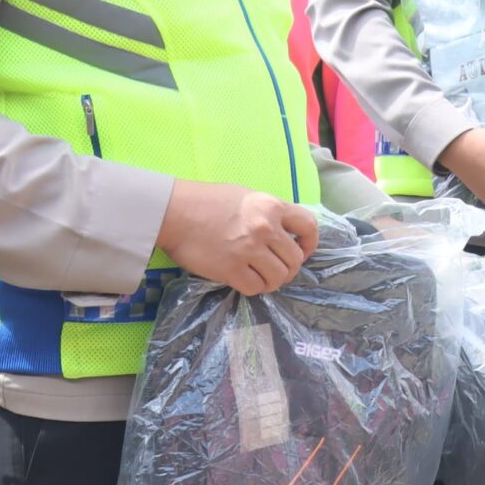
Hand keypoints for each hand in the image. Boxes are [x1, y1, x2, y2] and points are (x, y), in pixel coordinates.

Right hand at [159, 180, 320, 295]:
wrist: (173, 212)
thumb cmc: (206, 200)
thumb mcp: (246, 195)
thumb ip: (268, 212)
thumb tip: (283, 230)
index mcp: (272, 206)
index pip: (309, 226)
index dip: (310, 243)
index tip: (303, 250)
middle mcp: (265, 228)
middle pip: (295, 259)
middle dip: (289, 268)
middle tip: (275, 269)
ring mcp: (249, 250)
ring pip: (279, 277)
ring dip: (272, 281)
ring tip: (261, 277)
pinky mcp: (231, 269)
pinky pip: (255, 288)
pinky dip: (254, 288)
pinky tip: (245, 281)